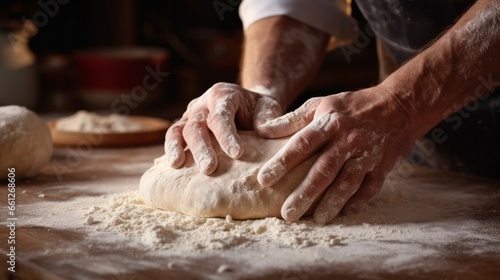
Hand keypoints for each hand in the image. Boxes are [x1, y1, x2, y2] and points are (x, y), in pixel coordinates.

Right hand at [165, 82, 282, 174]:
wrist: (249, 106)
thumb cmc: (260, 111)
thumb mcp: (269, 109)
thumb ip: (269, 119)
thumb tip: (264, 132)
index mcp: (224, 94)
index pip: (222, 115)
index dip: (227, 135)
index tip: (237, 154)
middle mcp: (203, 103)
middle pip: (198, 124)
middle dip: (202, 147)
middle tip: (209, 168)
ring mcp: (191, 114)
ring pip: (180, 129)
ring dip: (178, 148)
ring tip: (178, 165)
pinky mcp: (184, 126)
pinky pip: (173, 136)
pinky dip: (171, 149)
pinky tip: (173, 165)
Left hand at [257, 87, 416, 223]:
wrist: (399, 106)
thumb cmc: (351, 107)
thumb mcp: (320, 104)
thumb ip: (292, 120)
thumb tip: (261, 131)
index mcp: (330, 121)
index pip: (302, 143)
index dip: (282, 162)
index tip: (263, 179)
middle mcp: (349, 139)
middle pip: (324, 169)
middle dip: (305, 193)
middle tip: (287, 214)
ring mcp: (368, 155)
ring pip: (347, 183)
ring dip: (332, 203)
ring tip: (316, 220)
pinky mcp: (382, 167)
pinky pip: (368, 189)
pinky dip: (356, 202)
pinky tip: (343, 213)